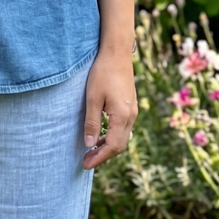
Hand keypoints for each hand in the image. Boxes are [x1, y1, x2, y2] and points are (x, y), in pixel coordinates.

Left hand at [82, 49, 136, 169]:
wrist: (117, 53)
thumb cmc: (102, 73)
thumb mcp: (92, 98)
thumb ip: (92, 122)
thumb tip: (89, 144)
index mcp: (122, 116)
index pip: (113, 146)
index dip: (99, 158)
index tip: (85, 165)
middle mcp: (131, 116)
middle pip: (120, 145)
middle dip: (103, 156)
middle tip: (86, 161)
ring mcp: (132, 111)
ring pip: (122, 138)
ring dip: (108, 147)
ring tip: (91, 151)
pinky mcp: (130, 106)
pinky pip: (123, 129)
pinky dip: (112, 137)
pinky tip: (100, 137)